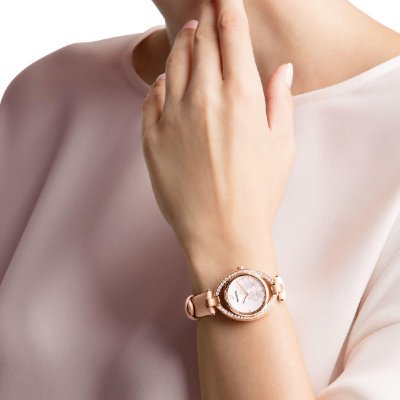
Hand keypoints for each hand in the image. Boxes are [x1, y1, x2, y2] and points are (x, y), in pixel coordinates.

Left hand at [141, 0, 294, 274]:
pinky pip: (152, 95)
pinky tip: (167, 79)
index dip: (228, 7)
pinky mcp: (151, 136)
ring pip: (173, 61)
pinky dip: (161, 81)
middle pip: (200, 40)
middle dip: (204, 18)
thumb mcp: (282, 146)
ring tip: (188, 32)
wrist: (221, 232)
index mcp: (242, 96)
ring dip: (181, 42)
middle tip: (205, 6)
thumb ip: (281, 100)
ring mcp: (173, 115)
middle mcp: (205, 97)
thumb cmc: (256, 193)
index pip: (231, 34)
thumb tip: (281, 68)